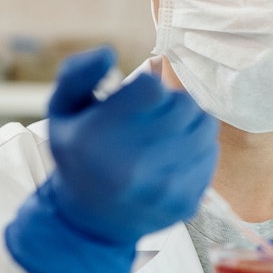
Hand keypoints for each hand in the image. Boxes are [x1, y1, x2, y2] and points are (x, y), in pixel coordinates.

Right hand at [5, 46, 218, 272]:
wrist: (89, 221)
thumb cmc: (78, 155)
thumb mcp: (62, 111)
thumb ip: (78, 73)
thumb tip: (109, 51)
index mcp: (99, 138)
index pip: (152, 87)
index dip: (148, 87)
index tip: (137, 99)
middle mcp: (132, 165)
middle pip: (184, 104)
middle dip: (171, 102)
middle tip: (154, 115)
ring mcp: (163, 187)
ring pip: (204, 126)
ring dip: (189, 122)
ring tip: (166, 133)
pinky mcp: (186, 201)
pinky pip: (210, 154)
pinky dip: (198, 148)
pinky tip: (174, 156)